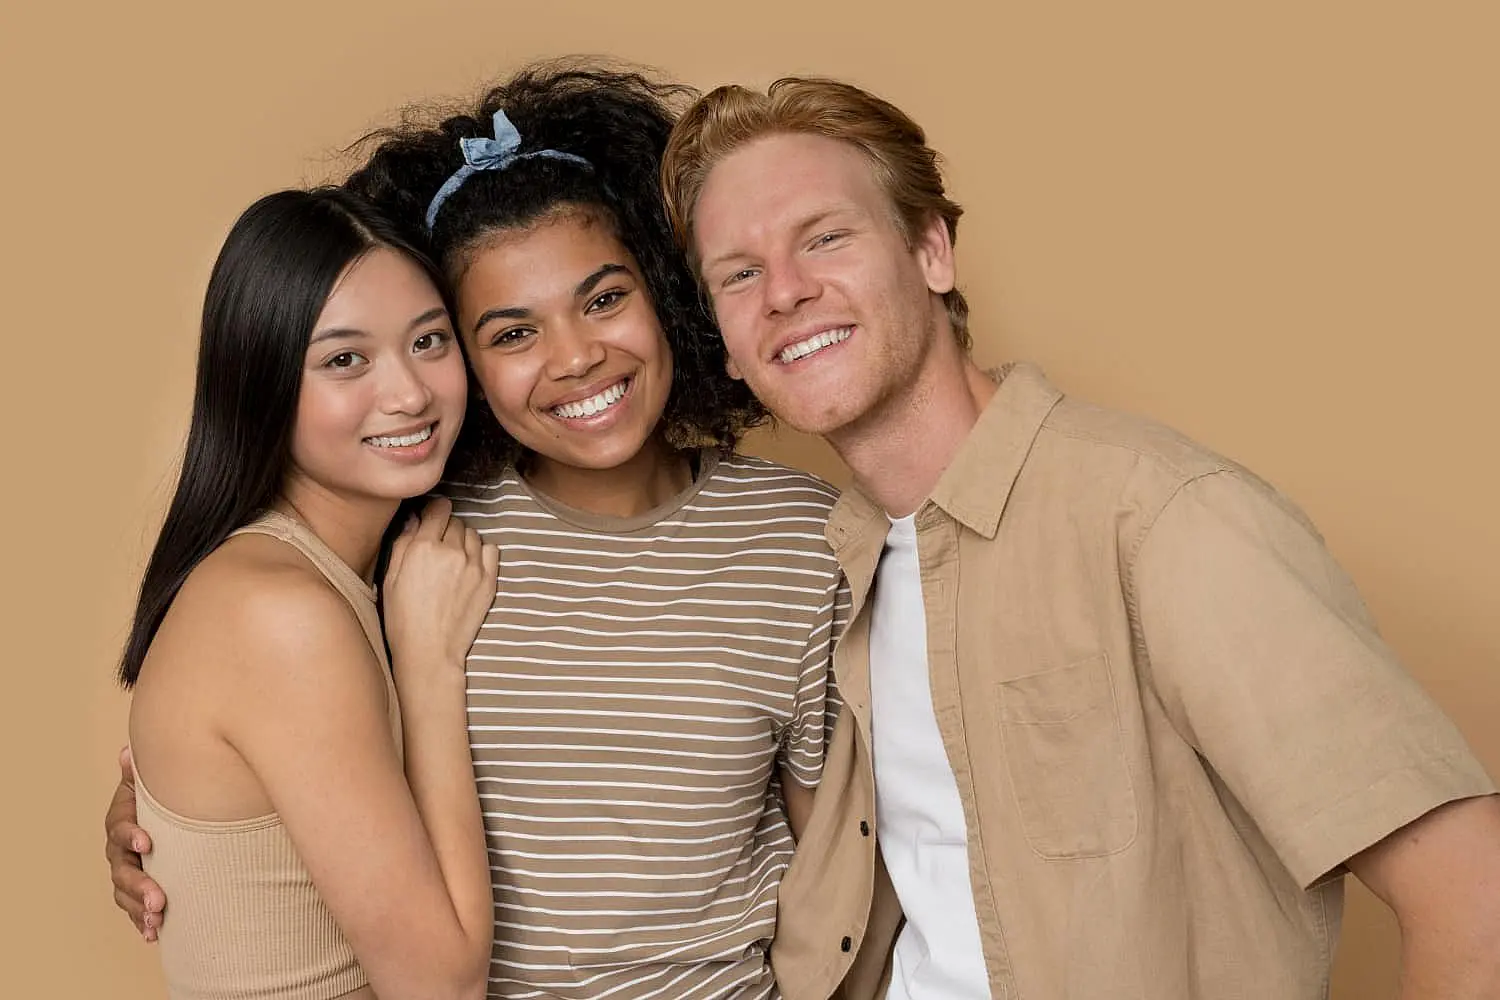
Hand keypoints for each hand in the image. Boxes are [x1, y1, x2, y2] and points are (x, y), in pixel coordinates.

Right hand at [105, 745, 165, 940]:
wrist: (165, 815)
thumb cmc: (160, 796)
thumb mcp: (153, 781)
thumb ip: (142, 773)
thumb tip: (128, 752)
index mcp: (122, 820)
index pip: (120, 828)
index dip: (131, 835)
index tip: (148, 843)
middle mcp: (119, 849)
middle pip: (123, 869)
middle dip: (140, 886)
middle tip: (160, 900)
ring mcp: (126, 871)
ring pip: (125, 894)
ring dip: (140, 909)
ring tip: (157, 922)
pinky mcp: (136, 890)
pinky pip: (133, 909)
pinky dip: (142, 922)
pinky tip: (153, 936)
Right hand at [382, 498, 497, 683]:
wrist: (429, 650)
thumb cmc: (403, 618)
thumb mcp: (391, 578)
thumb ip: (403, 543)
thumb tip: (414, 519)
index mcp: (423, 547)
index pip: (439, 509)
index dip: (434, 511)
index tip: (432, 517)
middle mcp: (451, 551)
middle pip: (456, 521)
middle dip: (446, 528)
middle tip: (438, 545)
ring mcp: (474, 565)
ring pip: (473, 534)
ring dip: (463, 540)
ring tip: (452, 558)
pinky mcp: (489, 580)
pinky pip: (491, 550)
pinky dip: (481, 552)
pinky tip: (469, 565)